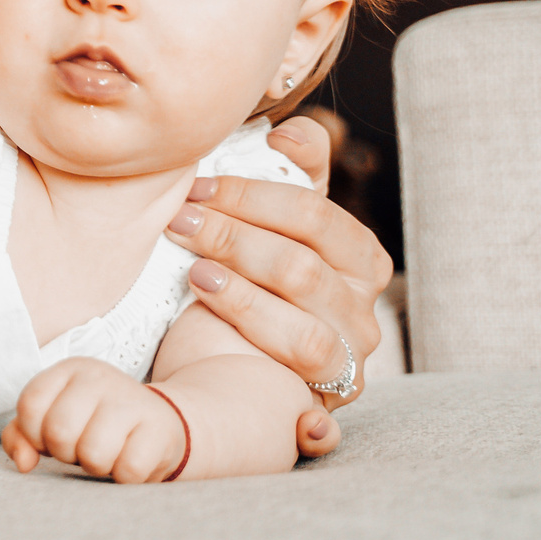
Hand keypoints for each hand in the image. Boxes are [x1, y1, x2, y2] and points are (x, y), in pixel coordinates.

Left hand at [4, 359, 183, 483]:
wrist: (162, 424)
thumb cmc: (95, 425)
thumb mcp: (53, 420)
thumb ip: (21, 436)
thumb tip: (23, 463)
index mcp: (69, 370)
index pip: (30, 406)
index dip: (35, 435)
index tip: (52, 438)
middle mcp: (100, 377)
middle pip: (59, 432)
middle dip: (66, 453)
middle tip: (84, 447)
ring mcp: (132, 400)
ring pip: (93, 454)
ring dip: (97, 467)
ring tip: (108, 453)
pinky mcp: (160, 429)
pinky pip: (128, 470)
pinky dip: (125, 477)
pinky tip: (131, 459)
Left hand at [168, 157, 392, 455]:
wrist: (227, 362)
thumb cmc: (248, 279)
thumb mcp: (267, 226)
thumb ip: (289, 176)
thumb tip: (292, 133)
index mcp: (357, 256)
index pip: (313, 216)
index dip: (250, 196)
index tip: (195, 186)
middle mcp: (361, 310)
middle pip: (302, 270)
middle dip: (233, 240)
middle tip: (179, 222)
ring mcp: (348, 360)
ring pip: (304, 332)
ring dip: (242, 302)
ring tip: (193, 276)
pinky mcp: (326, 407)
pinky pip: (313, 407)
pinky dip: (293, 402)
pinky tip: (269, 394)